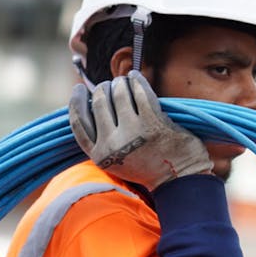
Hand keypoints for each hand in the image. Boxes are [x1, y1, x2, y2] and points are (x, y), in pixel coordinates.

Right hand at [68, 70, 211, 190]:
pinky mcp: (152, 122)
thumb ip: (104, 139)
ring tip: (124, 82)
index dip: (76, 102)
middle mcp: (113, 144)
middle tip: (109, 85)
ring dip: (120, 83)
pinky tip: (135, 77)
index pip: (79, 123)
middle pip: (99, 103)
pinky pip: (140, 92)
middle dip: (103, 89)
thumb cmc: (148, 167)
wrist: (179, 179)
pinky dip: (137, 80)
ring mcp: (133, 131)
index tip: (80, 89)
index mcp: (101, 156)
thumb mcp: (117, 161)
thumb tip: (95, 103)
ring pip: (118, 94)